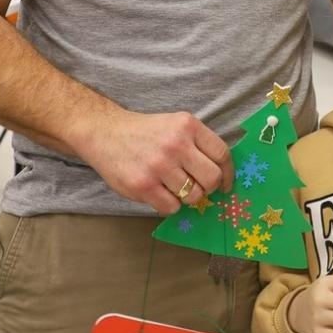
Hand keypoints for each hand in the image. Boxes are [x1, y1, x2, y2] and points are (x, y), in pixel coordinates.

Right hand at [78, 110, 232, 214]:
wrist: (104, 133)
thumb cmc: (146, 133)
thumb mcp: (175, 125)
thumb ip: (197, 144)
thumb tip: (222, 176)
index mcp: (187, 125)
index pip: (222, 154)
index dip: (228, 173)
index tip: (226, 184)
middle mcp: (176, 144)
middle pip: (212, 178)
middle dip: (209, 188)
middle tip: (198, 187)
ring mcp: (159, 165)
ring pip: (193, 196)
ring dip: (187, 197)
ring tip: (173, 187)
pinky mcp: (143, 185)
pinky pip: (172, 207)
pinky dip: (169, 204)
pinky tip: (159, 192)